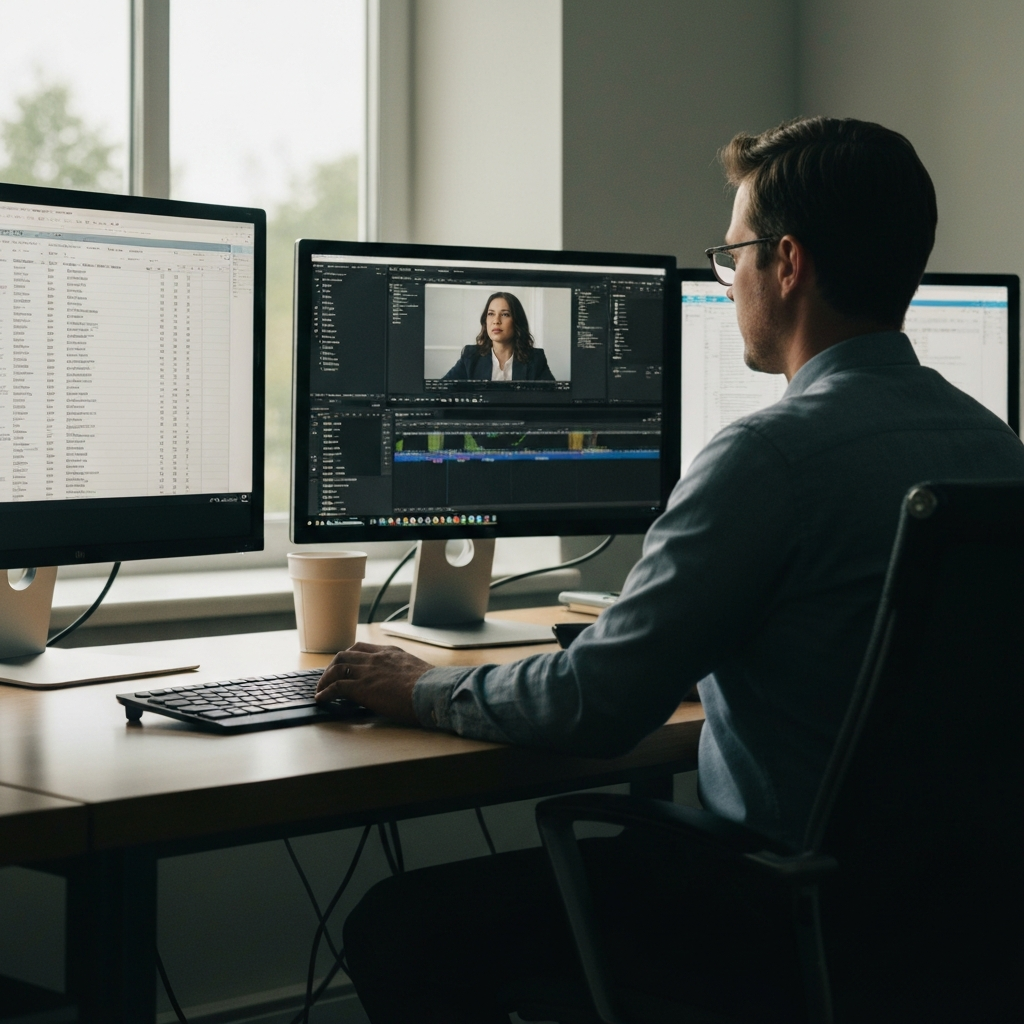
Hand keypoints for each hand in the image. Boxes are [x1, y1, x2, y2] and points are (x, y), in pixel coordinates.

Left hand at [315, 642, 433, 724]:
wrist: (432, 691)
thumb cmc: (432, 687)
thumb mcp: (416, 672)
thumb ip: (404, 673)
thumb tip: (402, 685)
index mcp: (390, 653)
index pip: (362, 648)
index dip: (349, 657)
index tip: (344, 665)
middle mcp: (376, 658)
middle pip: (345, 655)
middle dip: (333, 666)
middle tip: (328, 677)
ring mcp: (368, 671)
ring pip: (337, 668)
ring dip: (325, 679)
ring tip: (320, 689)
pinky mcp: (362, 688)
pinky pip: (336, 687)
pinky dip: (325, 692)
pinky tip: (321, 699)